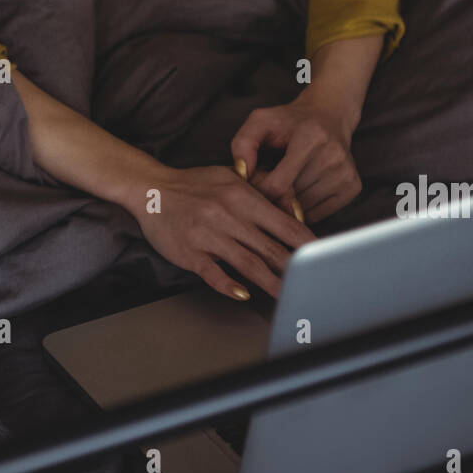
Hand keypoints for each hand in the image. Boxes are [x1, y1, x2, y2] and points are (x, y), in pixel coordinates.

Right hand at [130, 164, 317, 300]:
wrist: (151, 189)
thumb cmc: (194, 184)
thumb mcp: (230, 178)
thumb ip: (258, 193)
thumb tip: (290, 210)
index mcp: (241, 196)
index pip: (283, 223)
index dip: (305, 242)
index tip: (321, 255)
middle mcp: (227, 215)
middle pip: (269, 247)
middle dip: (294, 267)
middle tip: (312, 282)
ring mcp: (208, 235)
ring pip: (247, 263)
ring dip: (270, 282)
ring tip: (287, 294)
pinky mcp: (189, 251)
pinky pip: (213, 272)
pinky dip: (229, 285)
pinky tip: (243, 294)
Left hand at [231, 93, 361, 225]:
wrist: (329, 116)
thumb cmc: (290, 121)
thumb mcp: (261, 121)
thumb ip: (243, 143)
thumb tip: (241, 174)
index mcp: (310, 138)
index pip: (278, 185)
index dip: (260, 188)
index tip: (257, 178)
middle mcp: (333, 156)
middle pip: (291, 199)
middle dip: (274, 194)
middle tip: (271, 177)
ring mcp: (345, 173)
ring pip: (304, 210)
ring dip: (289, 202)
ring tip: (287, 180)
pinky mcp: (353, 186)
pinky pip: (319, 215)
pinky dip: (305, 208)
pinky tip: (302, 188)